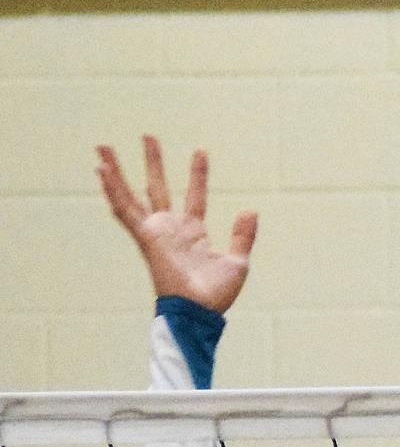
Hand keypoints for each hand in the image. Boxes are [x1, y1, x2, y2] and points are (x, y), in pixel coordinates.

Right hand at [96, 137, 256, 313]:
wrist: (200, 311)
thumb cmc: (217, 294)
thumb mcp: (237, 261)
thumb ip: (243, 235)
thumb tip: (251, 210)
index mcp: (193, 232)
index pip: (194, 195)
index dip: (197, 174)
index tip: (200, 151)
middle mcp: (171, 228)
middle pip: (158, 188)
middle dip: (153, 162)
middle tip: (148, 136)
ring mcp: (155, 232)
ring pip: (132, 194)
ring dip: (118, 170)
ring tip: (104, 146)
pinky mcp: (144, 237)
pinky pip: (123, 210)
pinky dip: (111, 190)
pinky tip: (100, 170)